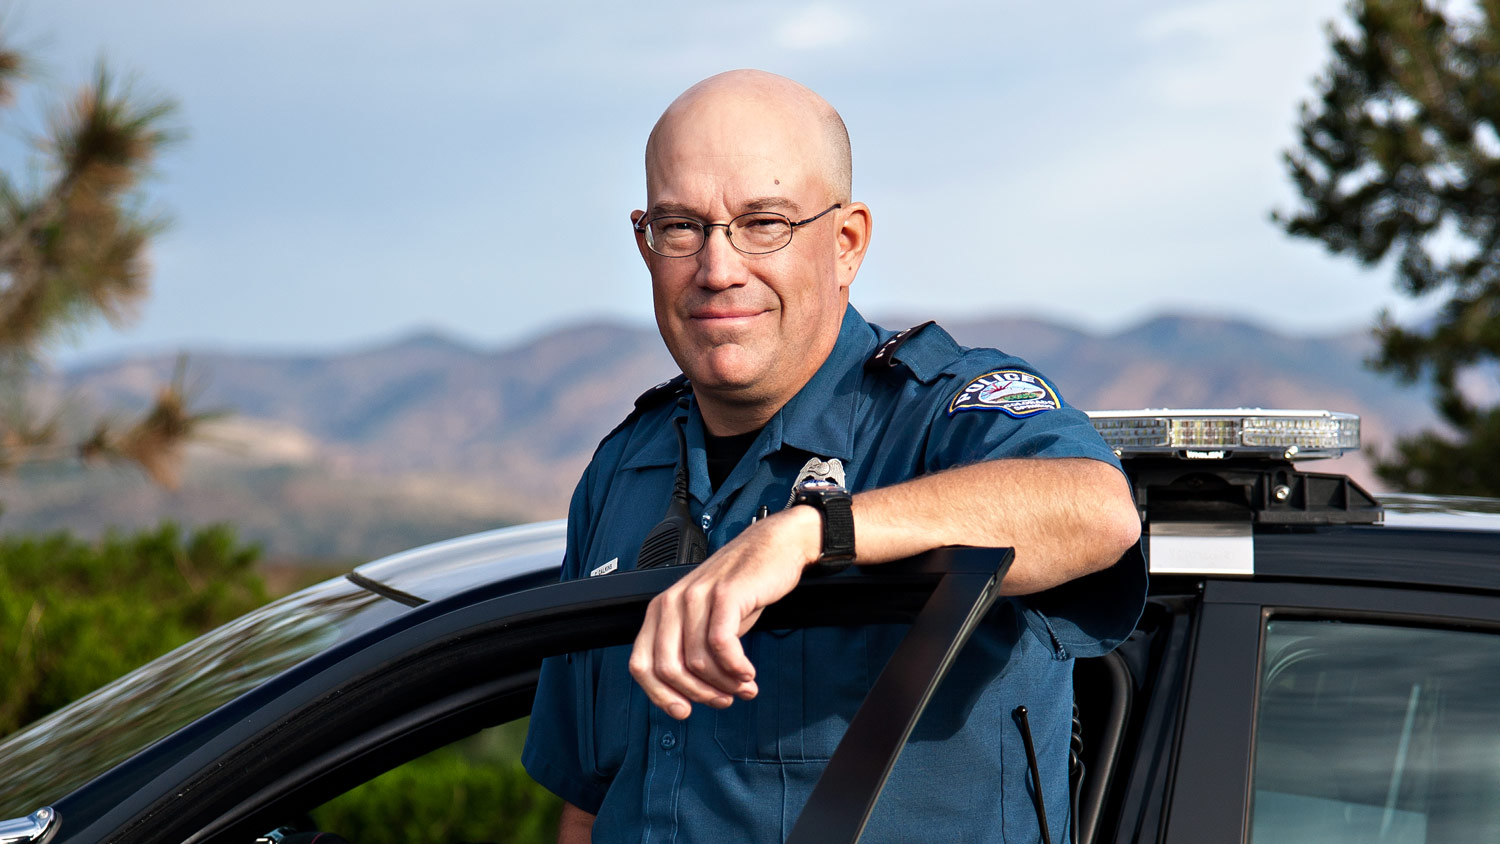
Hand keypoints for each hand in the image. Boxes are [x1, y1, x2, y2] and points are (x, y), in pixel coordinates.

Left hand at [629, 505, 820, 719]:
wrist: (775, 547)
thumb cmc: (742, 587)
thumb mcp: (705, 619)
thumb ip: (688, 648)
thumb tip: (685, 695)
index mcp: (660, 610)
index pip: (641, 664)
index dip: (659, 695)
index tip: (684, 711)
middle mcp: (672, 602)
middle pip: (667, 669)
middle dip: (698, 694)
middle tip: (724, 700)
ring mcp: (697, 596)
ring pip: (697, 662)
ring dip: (725, 685)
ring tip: (745, 687)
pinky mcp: (725, 595)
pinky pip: (721, 645)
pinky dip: (736, 668)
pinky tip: (748, 673)